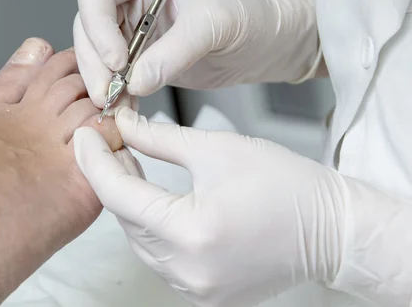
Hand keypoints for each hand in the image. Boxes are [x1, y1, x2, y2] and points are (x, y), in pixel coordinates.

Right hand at [74, 0, 319, 107]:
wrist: (266, 41)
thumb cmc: (249, 16)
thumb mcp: (214, 26)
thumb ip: (174, 52)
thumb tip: (136, 82)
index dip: (98, 27)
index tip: (118, 61)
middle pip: (88, 25)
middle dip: (95, 62)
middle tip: (107, 93)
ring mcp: (132, 27)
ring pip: (95, 54)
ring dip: (101, 81)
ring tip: (115, 105)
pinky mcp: (139, 55)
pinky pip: (114, 75)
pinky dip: (116, 93)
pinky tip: (126, 110)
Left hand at [74, 107, 344, 306]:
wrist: (331, 229)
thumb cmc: (286, 186)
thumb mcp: (217, 149)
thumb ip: (159, 139)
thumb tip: (124, 127)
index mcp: (192, 231)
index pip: (120, 194)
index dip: (95, 161)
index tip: (85, 136)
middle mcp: (188, 270)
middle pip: (126, 219)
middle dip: (111, 178)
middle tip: (106, 143)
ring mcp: (195, 287)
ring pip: (139, 239)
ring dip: (129, 202)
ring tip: (127, 164)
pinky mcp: (202, 291)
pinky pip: (159, 255)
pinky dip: (149, 225)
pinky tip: (150, 198)